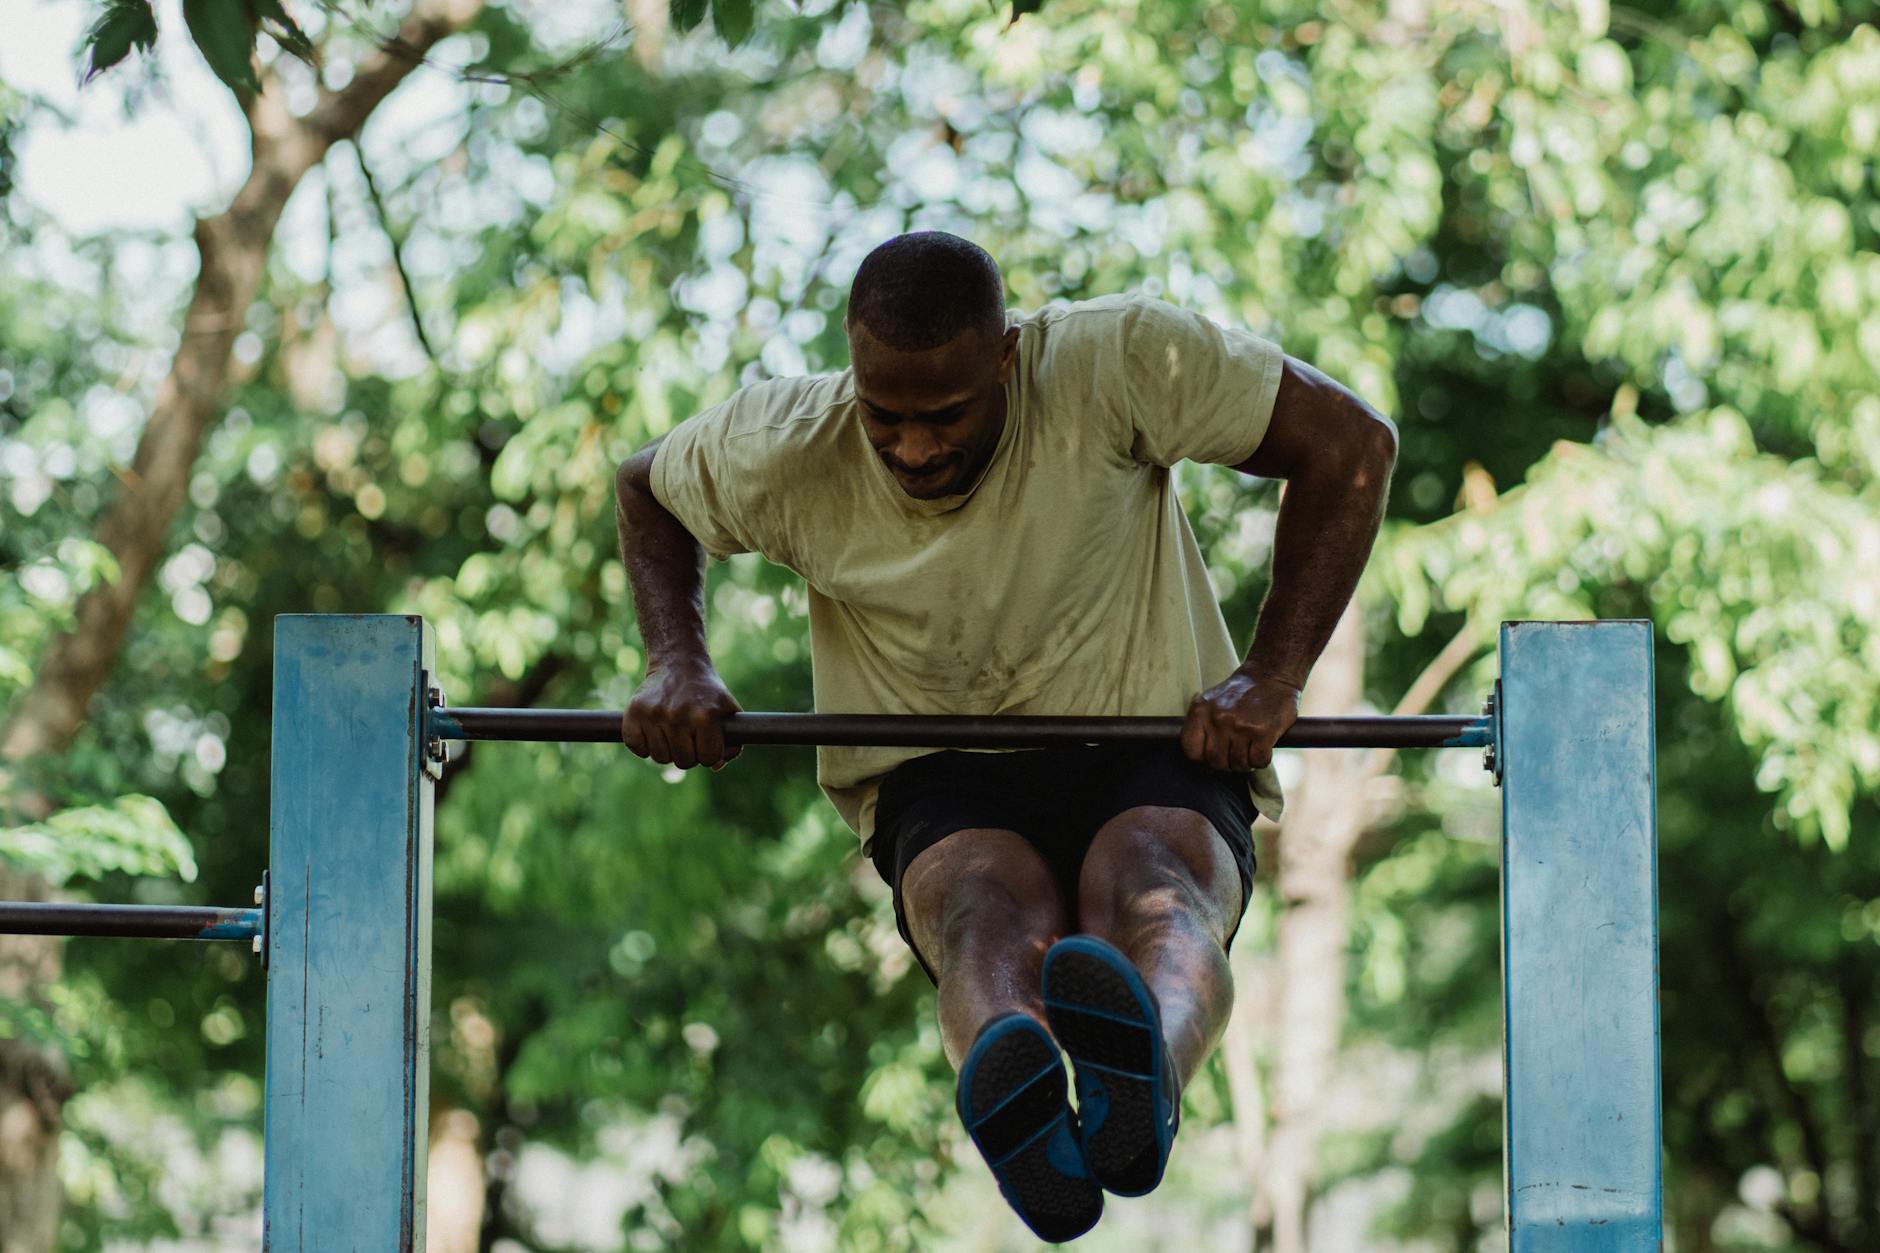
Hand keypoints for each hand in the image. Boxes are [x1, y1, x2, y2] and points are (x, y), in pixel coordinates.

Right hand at [623, 661, 742, 769]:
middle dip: (688, 754)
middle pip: (683, 762)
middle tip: (688, 737)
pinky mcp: (634, 711)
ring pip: (659, 757)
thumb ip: (732, 743)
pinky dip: (643, 745)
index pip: (708, 759)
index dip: (709, 753)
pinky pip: (637, 747)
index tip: (706, 742)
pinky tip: (653, 731)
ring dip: (667, 750)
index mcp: (705, 716)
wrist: (678, 664)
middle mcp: (678, 715)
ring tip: (672, 732)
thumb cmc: (707, 692)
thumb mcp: (728, 711)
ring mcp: (654, 713)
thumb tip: (716, 766)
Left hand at [1180, 671, 1301, 772]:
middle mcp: (1218, 718)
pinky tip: (1262, 749)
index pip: (1191, 749)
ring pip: (1238, 764)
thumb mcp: (1212, 702)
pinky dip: (1261, 761)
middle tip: (1234, 756)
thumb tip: (1203, 767)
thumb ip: (1203, 728)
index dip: (1201, 760)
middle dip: (1226, 765)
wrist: (1270, 675)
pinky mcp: (1263, 732)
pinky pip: (1258, 761)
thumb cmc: (1240, 693)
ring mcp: (1240, 725)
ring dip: (1245, 764)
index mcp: (1201, 710)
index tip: (1210, 759)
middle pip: (1215, 761)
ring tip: (1249, 751)